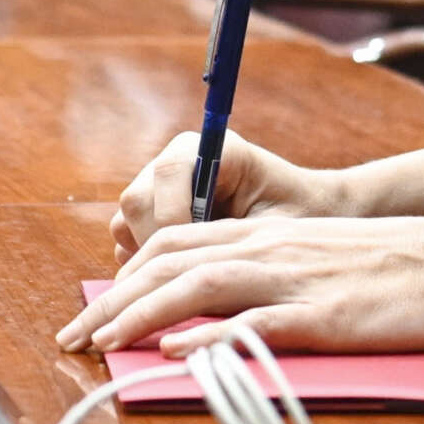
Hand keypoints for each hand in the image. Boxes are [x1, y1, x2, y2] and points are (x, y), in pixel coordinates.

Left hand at [56, 215, 423, 356]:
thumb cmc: (401, 267)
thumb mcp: (326, 257)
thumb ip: (273, 275)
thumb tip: (218, 315)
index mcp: (270, 233)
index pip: (175, 243)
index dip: (125, 276)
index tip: (93, 312)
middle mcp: (272, 248)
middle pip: (170, 262)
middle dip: (111, 300)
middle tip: (71, 336)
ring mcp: (296, 280)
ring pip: (197, 286)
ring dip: (139, 316)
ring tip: (100, 344)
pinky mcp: (324, 316)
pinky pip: (255, 324)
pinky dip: (209, 339)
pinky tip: (178, 355)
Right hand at [111, 131, 343, 262]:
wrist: (299, 220)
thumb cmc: (295, 220)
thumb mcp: (278, 227)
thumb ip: (239, 237)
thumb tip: (200, 258)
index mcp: (215, 149)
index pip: (169, 171)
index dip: (174, 215)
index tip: (199, 251)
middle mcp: (179, 161)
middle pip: (137, 199)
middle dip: (159, 243)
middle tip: (192, 273)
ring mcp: (157, 188)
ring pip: (125, 223)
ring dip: (151, 256)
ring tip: (192, 272)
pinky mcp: (146, 216)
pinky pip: (125, 242)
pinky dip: (146, 265)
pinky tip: (182, 274)